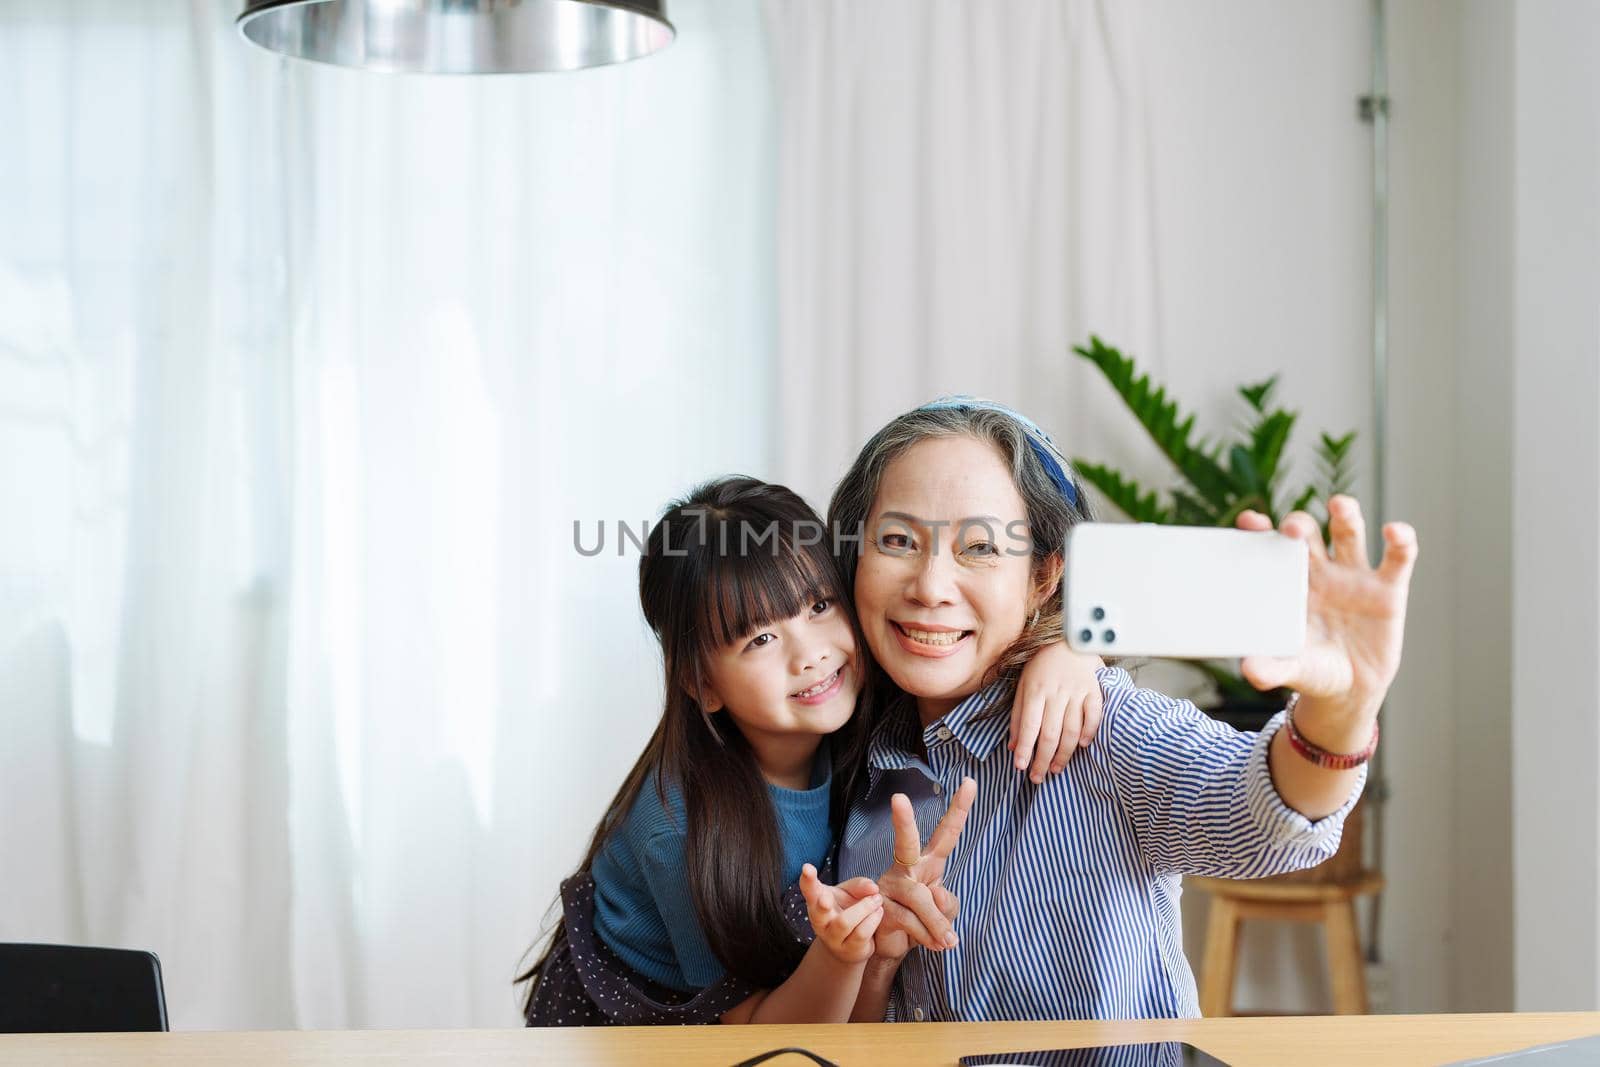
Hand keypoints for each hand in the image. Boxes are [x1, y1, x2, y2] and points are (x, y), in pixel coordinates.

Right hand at [799, 864, 883, 965]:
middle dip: (821, 905)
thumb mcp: (851, 893)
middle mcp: (820, 921)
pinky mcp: (849, 950)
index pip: (809, 890)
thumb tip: (873, 888)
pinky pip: (861, 933)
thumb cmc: (847, 910)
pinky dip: (873, 920)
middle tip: (825, 899)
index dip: (807, 879)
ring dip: (864, 908)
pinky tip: (879, 912)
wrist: (850, 946)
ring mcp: (832, 938)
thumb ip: (860, 885)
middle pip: (818, 912)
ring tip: (877, 899)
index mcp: (817, 901)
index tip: (807, 867)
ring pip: (844, 922)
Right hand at [873, 778, 976, 960]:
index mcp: (928, 863)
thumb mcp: (945, 913)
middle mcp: (907, 868)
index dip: (959, 809)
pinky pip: (909, 920)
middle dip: (902, 821)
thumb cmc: (921, 922)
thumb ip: (947, 905)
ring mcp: (890, 886)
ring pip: (919, 898)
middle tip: (898, 799)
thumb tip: (935, 898)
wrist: (891, 947)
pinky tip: (933, 944)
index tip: (969, 782)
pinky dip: (926, 936)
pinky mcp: (880, 907)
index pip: (946, 833)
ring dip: (936, 923)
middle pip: (906, 842)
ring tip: (948, 942)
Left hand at [1010, 640, 1105, 781]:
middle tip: (1038, 778)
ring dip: (1063, 754)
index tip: (1020, 767)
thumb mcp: (1022, 686)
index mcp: (1035, 690)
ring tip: (1056, 769)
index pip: (1029, 725)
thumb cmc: (1042, 666)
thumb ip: (1018, 715)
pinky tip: (1082, 746)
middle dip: (1043, 759)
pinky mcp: (1094, 691)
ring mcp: (1077, 691)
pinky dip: (1089, 732)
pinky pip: (1094, 715)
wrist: (1070, 640)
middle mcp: (1056, 692)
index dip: (1025, 748)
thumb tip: (1013, 746)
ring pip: (1071, 730)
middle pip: (1050, 733)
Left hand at [1235, 495, 1417, 716]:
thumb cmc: (1313, 669)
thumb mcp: (1291, 669)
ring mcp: (1354, 576)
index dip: (1260, 530)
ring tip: (1339, 505)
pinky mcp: (1388, 589)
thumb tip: (1249, 671)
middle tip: (1294, 529)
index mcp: (1288, 583)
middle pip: (1308, 532)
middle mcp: (1320, 571)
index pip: (1270, 548)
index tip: (1249, 521)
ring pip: (1349, 533)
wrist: (1351, 689)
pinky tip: (1394, 531)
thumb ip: (1270, 668)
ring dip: (1346, 514)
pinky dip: (1401, 541)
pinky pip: (1398, 557)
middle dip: (1299, 524)